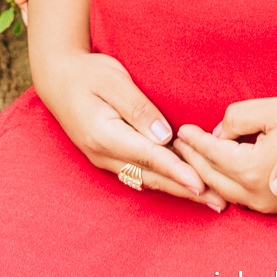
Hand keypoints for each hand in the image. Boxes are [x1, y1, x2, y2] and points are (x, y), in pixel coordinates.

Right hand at [38, 50, 226, 211]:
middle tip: (219, 202)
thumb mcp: (114, 81)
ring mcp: (104, 159)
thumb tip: (165, 136)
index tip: (201, 184)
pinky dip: (163, 180)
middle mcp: (104, 154)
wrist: (58, 78)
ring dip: (177, 190)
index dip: (177, 171)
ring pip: (147, 179)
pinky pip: (139, 174)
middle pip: (152, 176)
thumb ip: (139, 109)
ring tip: (208, 200)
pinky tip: (181, 186)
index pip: (149, 156)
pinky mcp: (108, 157)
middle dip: (186, 190)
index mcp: (104, 134)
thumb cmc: (88, 74)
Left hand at [174, 98, 276, 213]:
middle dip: (192, 159)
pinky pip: (239, 199)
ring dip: (205, 174)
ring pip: (223, 192)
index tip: (181, 129)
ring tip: (192, 157)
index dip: (194, 139)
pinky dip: (222, 184)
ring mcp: (267, 207)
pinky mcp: (276, 210)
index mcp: (253, 170)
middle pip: (212, 177)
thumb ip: (238, 117)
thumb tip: (219, 133)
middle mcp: (257, 196)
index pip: (212, 153)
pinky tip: (217, 172)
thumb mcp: (272, 108)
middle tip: (179, 143)